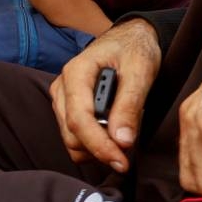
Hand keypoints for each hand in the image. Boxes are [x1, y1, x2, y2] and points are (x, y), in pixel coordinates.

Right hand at [49, 18, 161, 170]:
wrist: (130, 39)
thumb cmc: (135, 49)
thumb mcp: (140, 71)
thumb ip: (129, 105)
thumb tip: (122, 142)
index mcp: (75, 74)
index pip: (79, 120)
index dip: (99, 146)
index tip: (121, 162)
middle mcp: (61, 89)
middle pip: (72, 136)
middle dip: (101, 148)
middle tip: (131, 143)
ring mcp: (61, 101)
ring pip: (72, 142)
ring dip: (98, 147)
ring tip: (123, 129)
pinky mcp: (66, 110)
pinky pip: (75, 139)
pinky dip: (94, 143)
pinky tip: (113, 129)